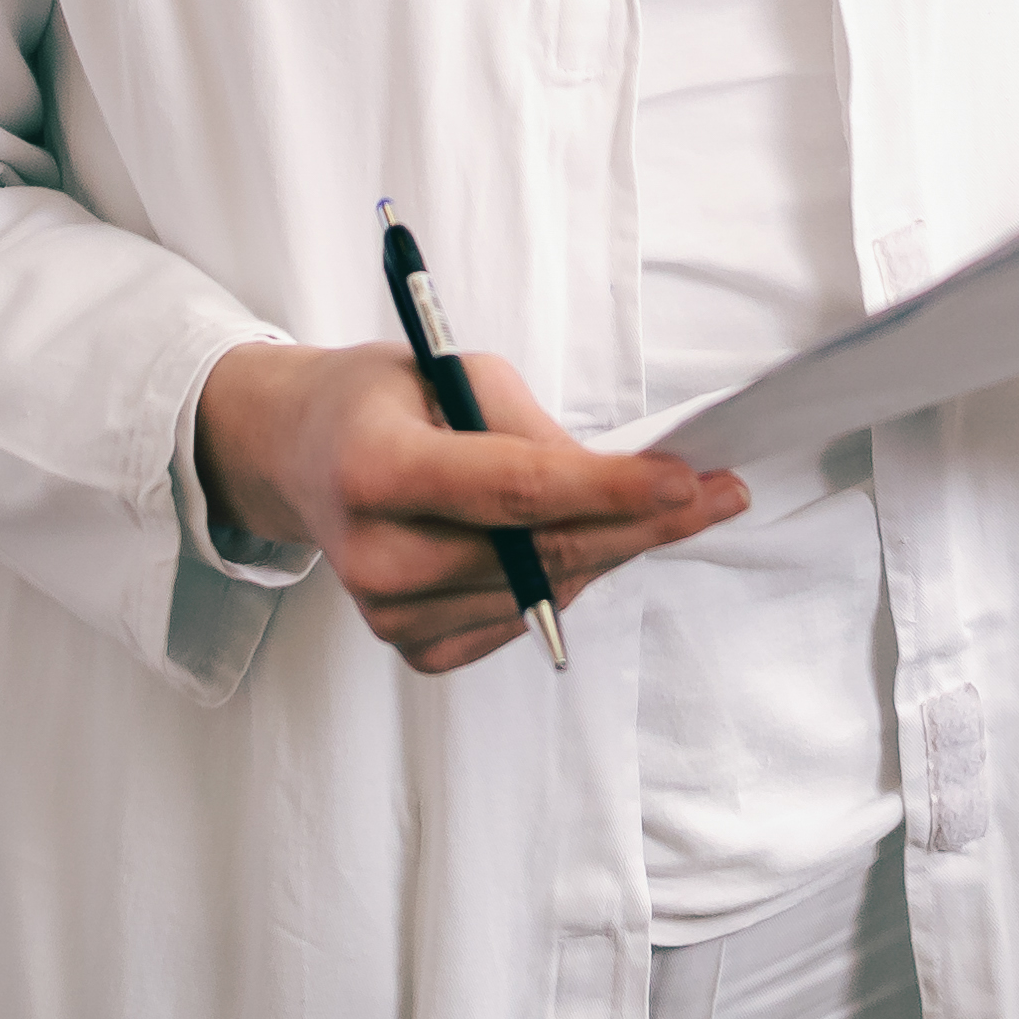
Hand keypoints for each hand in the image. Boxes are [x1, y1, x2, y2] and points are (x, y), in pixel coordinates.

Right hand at [197, 343, 740, 674]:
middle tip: (721, 495)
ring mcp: (388, 613)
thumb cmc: (380, 401)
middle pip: (540, 553)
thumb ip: (531, 430)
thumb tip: (625, 483)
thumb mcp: (452, 372)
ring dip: (604, 551)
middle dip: (642, 525)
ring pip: (540, 593)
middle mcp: (374, 554)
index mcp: (374, 468)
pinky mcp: (407, 646)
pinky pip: (516, 624)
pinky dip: (555, 583)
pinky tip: (561, 544)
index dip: (609, 489)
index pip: (515, 490)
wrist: (297, 456)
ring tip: (635, 507)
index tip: (686, 480)